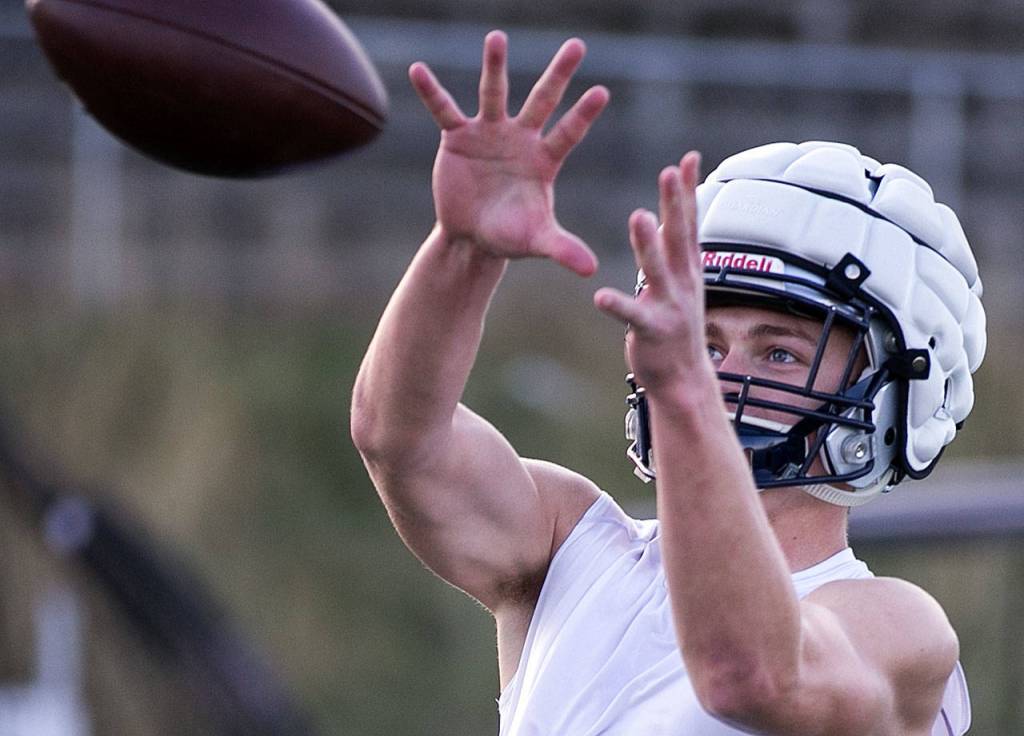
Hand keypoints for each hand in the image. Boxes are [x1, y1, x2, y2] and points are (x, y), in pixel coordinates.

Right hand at [409, 31, 608, 276]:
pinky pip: (444, 110)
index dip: (583, 115)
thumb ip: (562, 249)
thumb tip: (592, 271)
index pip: (568, 133)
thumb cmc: (510, 236)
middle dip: (558, 75)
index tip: (602, 91)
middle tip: (577, 45)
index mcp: (544, 160)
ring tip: (497, 37)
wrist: (472, 236)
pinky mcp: (458, 137)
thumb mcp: (536, 241)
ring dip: (495, 66)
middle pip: (543, 101)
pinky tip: (418, 70)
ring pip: (493, 93)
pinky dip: (431, 92)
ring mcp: (489, 133)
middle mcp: (521, 139)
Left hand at [594, 153, 712, 391]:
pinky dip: (618, 305)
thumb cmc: (677, 328)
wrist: (684, 379)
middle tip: (669, 171)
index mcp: (687, 269)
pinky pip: (632, 316)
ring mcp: (670, 306)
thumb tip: (670, 217)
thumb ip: (675, 251)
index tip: (689, 158)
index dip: (689, 191)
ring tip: (639, 216)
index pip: (689, 222)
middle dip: (674, 203)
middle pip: (678, 236)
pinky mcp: (652, 330)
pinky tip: (600, 297)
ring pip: (658, 269)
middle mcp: (683, 282)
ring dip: (648, 243)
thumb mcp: (682, 284)